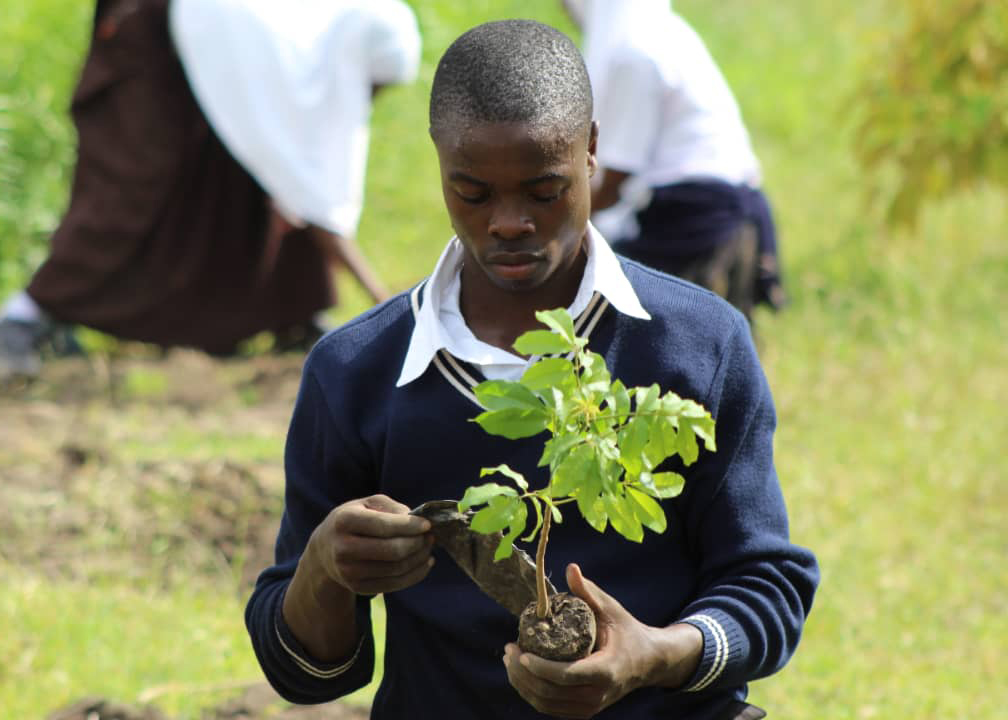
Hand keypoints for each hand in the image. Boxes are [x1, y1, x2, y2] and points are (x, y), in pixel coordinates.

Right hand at [308, 494, 433, 594]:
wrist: (325, 551)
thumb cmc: (353, 521)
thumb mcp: (366, 504)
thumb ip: (391, 507)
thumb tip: (416, 520)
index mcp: (344, 521)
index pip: (384, 526)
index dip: (410, 526)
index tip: (427, 524)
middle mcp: (343, 548)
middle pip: (392, 551)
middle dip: (417, 543)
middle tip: (430, 536)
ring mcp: (349, 572)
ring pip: (396, 569)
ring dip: (419, 558)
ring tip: (428, 547)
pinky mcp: (358, 588)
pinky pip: (394, 584)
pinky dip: (415, 574)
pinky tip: (425, 563)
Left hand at [503, 563, 701, 717]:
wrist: (648, 662)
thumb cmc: (627, 631)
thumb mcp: (612, 609)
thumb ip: (589, 592)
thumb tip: (570, 568)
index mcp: (605, 670)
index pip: (566, 675)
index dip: (541, 668)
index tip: (521, 652)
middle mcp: (597, 694)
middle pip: (551, 692)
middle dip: (523, 673)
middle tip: (508, 650)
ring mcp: (590, 706)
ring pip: (547, 703)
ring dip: (522, 684)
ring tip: (509, 660)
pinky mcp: (584, 710)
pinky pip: (551, 707)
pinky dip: (531, 694)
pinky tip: (520, 674)